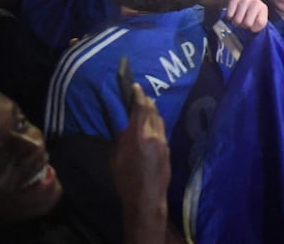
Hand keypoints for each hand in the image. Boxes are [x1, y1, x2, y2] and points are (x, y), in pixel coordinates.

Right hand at [111, 84, 169, 215]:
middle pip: (151, 111)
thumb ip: (121, 138)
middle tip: (140, 93)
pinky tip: (152, 123)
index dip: (137, 95)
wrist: (146, 197)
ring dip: (152, 111)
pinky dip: (156, 122)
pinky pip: (162, 130)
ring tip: (146, 105)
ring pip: (159, 119)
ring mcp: (163, 141)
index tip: (135, 85)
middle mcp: (153, 135)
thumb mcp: (116, 156)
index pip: (139, 108)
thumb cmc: (125, 179)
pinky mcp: (168, 148)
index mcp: (137, 135)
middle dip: (146, 101)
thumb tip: (124, 127)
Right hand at [222, 0, 267, 31]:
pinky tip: (231, 11)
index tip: (251, 24)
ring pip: (237, 21)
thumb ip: (258, 23)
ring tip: (236, 15)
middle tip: (242, 19)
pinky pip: (229, 15)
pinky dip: (229, 16)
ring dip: (235, 21)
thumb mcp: (256, 14)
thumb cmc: (247, 7)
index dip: (254, 27)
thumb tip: (253, 29)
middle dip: (242, 25)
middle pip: (247, 24)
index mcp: (263, 8)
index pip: (260, 23)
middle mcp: (255, 2)